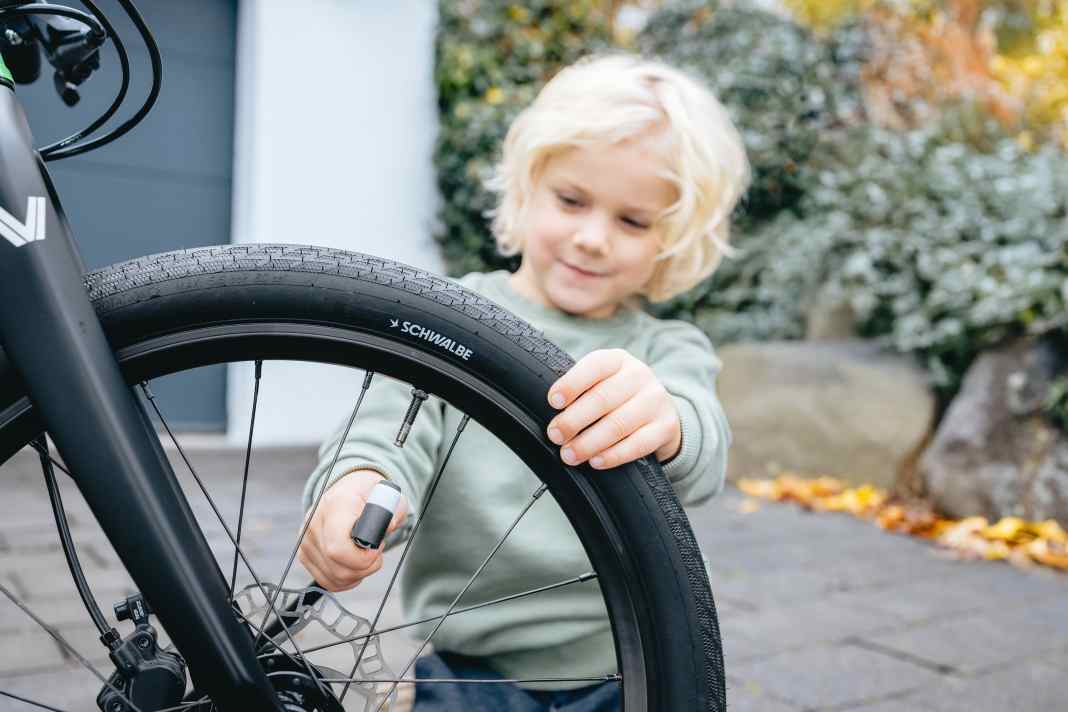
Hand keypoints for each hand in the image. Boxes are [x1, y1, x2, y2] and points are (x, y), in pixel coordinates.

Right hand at [298, 470, 408, 591]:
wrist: (350, 490)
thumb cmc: (372, 495)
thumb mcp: (388, 497)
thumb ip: (393, 511)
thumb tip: (388, 526)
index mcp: (336, 504)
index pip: (338, 548)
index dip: (363, 558)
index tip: (378, 547)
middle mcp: (314, 522)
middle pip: (339, 569)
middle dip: (366, 567)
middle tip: (376, 551)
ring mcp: (306, 539)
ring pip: (334, 579)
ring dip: (358, 574)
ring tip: (366, 554)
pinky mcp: (304, 553)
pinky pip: (327, 581)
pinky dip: (346, 579)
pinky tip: (355, 563)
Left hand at [546, 348, 681, 469]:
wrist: (661, 411)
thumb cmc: (617, 397)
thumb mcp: (601, 382)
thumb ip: (579, 390)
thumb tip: (550, 412)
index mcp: (618, 360)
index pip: (594, 366)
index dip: (572, 384)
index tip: (553, 402)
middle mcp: (639, 375)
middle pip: (602, 399)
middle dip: (573, 420)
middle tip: (555, 436)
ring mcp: (655, 401)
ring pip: (618, 425)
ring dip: (589, 443)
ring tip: (569, 455)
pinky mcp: (665, 426)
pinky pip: (637, 445)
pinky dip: (613, 456)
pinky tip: (595, 461)